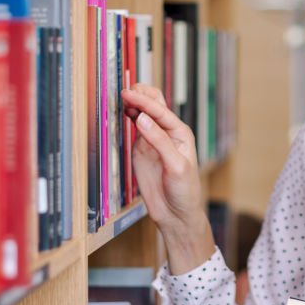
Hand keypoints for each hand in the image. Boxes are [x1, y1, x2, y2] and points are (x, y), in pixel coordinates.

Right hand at [121, 84, 213, 271]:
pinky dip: (126, 117)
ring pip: (142, 114)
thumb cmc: (185, 190)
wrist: (176, 213)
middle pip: (154, 106)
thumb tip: (141, 118)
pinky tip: (119, 111)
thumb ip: (159, 142)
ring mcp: (153, 140)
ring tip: (119, 97)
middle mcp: (167, 133)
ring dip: (133, 104)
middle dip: (140, 95)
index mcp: (180, 133)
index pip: (160, 112)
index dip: (144, 101)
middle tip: (123, 91)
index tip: (128, 94)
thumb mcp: (175, 166)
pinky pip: (133, 128)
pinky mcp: (141, 149)